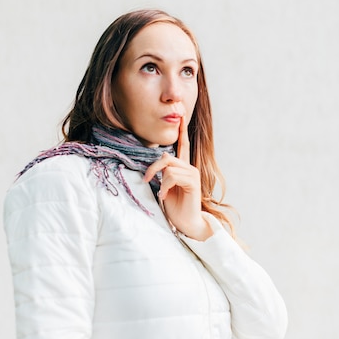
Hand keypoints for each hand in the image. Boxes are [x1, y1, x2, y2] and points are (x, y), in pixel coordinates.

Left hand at [143, 116, 211, 240]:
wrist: (186, 223)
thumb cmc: (175, 207)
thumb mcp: (165, 187)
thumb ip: (163, 172)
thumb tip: (161, 159)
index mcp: (183, 168)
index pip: (183, 144)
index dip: (182, 130)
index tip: (181, 115)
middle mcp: (189, 168)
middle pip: (167, 156)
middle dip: (153, 167)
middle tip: (146, 179)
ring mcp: (192, 174)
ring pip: (169, 166)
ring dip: (159, 180)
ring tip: (161, 193)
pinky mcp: (193, 182)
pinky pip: (172, 176)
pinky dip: (165, 186)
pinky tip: (166, 196)